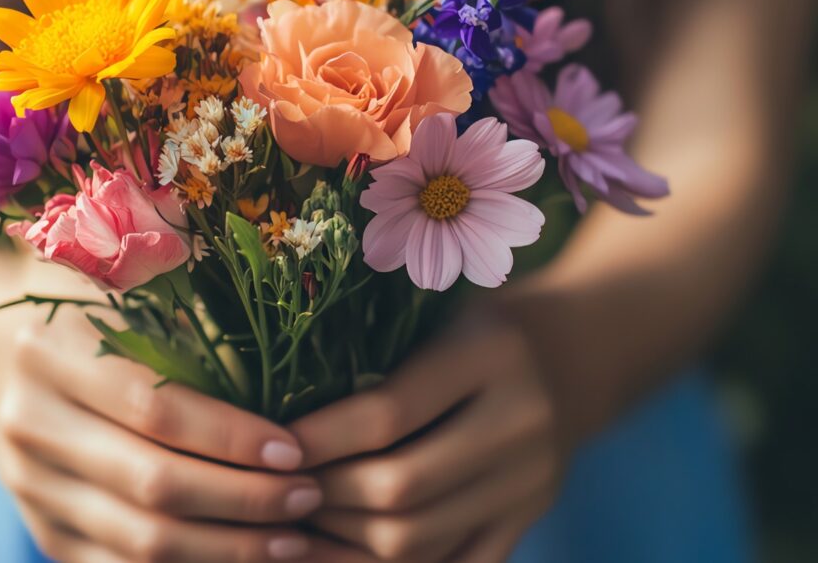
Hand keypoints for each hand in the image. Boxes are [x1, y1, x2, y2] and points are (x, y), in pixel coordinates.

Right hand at [0, 312, 330, 562]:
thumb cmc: (88, 318)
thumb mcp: (127, 296)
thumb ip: (191, 323)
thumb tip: (289, 367)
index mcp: (51, 353)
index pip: (155, 408)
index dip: (230, 437)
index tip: (295, 450)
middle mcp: (31, 424)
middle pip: (150, 484)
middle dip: (243, 499)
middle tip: (309, 496)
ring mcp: (31, 488)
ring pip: (139, 541)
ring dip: (227, 548)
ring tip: (293, 539)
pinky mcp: (46, 532)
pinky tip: (243, 558)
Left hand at [289, 313, 565, 562]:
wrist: (578, 350)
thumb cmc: (479, 323)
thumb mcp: (437, 311)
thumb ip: (376, 353)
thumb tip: (282, 418)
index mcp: (489, 355)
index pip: (389, 414)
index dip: (320, 439)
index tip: (271, 447)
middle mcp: (520, 423)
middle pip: (402, 487)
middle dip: (325, 495)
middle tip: (278, 489)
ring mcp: (530, 482)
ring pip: (421, 540)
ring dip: (347, 541)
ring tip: (300, 523)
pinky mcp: (528, 520)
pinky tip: (343, 555)